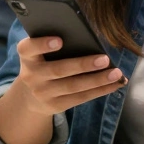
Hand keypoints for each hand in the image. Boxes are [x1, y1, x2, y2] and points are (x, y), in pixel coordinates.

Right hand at [10, 37, 125, 115]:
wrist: (30, 95)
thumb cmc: (43, 63)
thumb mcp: (39, 53)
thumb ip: (54, 44)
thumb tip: (87, 38)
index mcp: (27, 56)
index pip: (28, 48)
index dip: (42, 44)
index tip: (59, 40)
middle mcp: (31, 75)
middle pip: (58, 70)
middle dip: (83, 65)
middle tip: (104, 59)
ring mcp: (42, 93)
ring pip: (73, 86)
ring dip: (97, 80)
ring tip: (116, 73)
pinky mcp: (55, 105)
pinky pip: (80, 98)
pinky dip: (99, 90)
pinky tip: (114, 83)